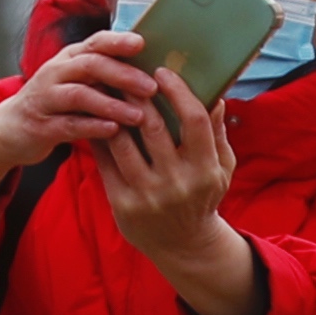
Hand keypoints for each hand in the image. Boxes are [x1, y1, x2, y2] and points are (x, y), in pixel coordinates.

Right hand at [0, 28, 169, 205]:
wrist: (10, 129)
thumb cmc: (55, 104)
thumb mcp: (76, 82)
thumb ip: (104, 75)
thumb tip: (152, 71)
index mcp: (68, 59)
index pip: (94, 42)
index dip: (117, 41)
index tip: (143, 43)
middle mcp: (55, 73)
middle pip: (89, 65)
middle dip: (122, 74)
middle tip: (151, 87)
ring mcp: (45, 98)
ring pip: (79, 95)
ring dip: (111, 104)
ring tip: (138, 115)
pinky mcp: (41, 125)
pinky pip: (68, 124)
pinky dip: (92, 127)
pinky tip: (113, 131)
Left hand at [89, 67, 264, 314]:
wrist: (183, 245)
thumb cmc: (203, 195)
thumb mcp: (221, 168)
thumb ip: (217, 133)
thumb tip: (216, 93)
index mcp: (206, 170)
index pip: (194, 121)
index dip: (178, 91)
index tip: (163, 70)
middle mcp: (177, 182)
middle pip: (151, 126)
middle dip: (135, 92)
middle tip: (124, 68)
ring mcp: (148, 194)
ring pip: (121, 140)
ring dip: (110, 109)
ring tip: (104, 84)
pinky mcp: (122, 202)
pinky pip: (104, 159)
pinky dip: (98, 133)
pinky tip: (94, 114)